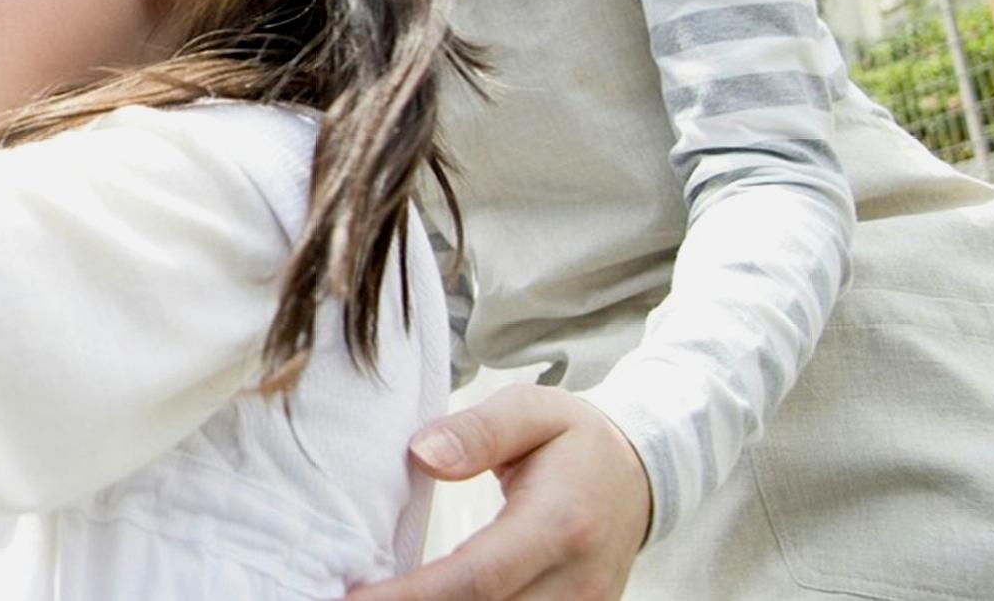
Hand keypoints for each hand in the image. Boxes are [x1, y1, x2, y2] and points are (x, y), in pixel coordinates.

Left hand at [348, 385, 649, 600]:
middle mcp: (575, 582)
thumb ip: (478, 431)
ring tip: (377, 600)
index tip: (353, 599)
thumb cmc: (576, 440)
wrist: (640, 476)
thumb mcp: (532, 410)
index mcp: (560, 524)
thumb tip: (421, 455)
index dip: (411, 597)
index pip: (477, 577)